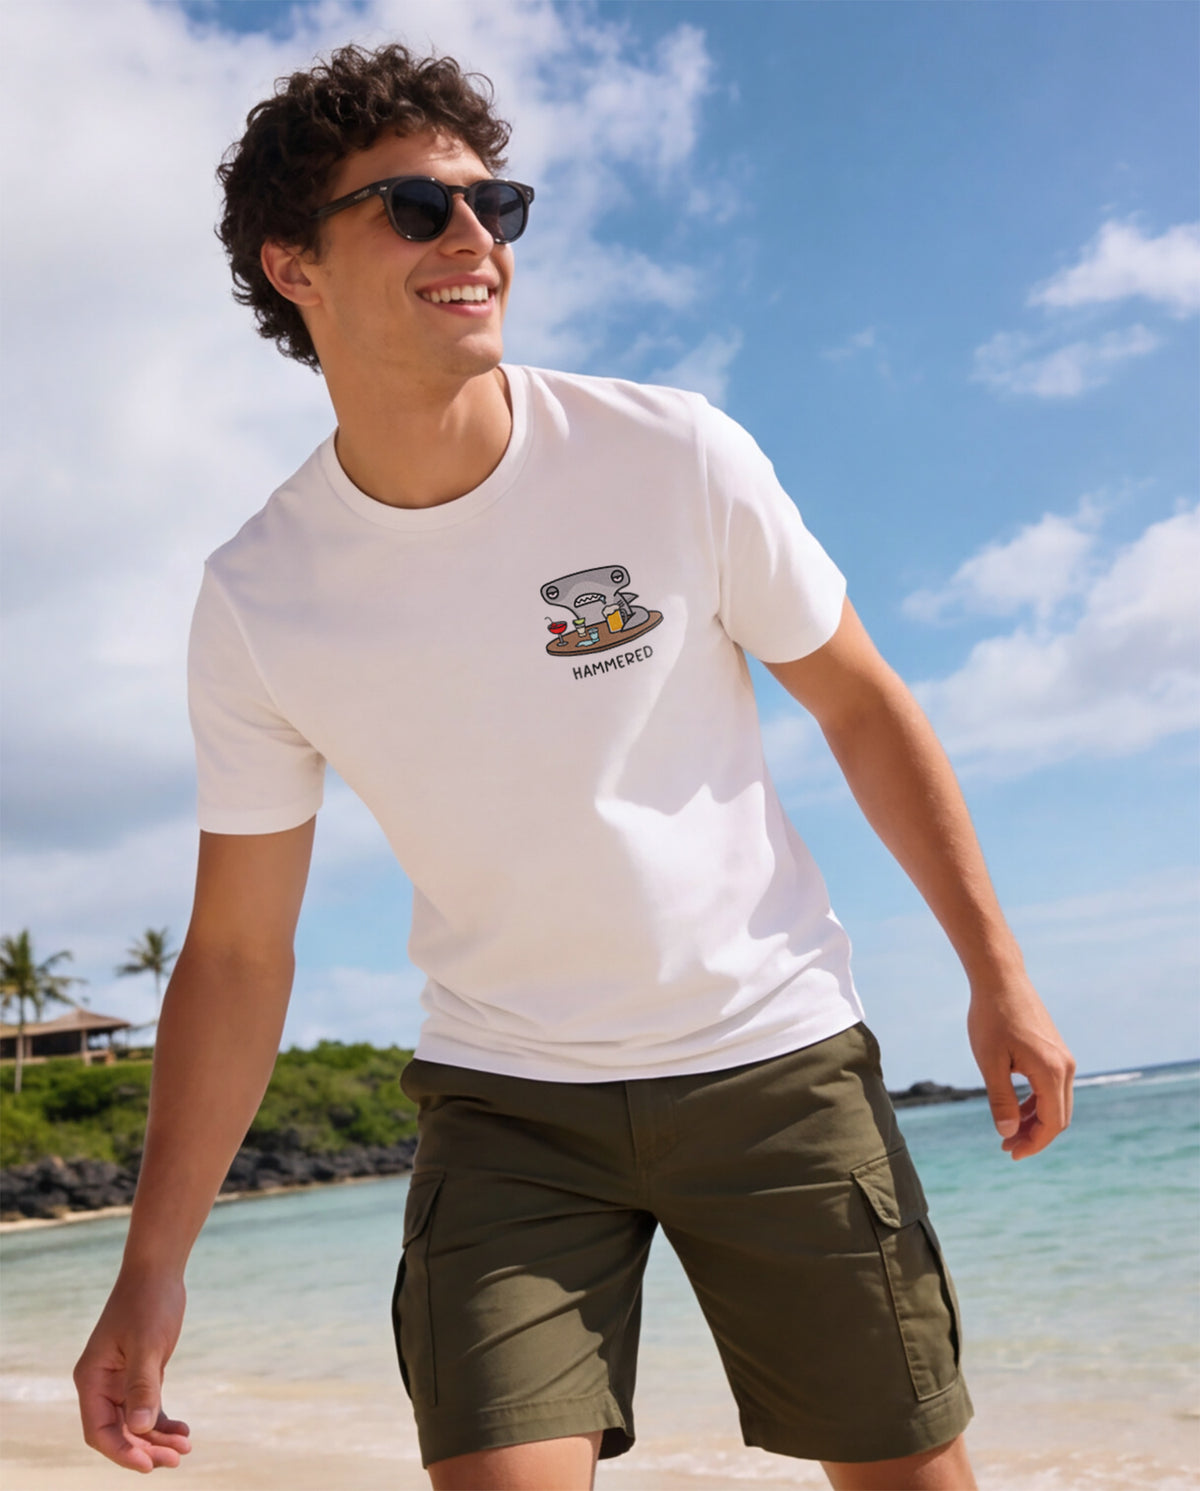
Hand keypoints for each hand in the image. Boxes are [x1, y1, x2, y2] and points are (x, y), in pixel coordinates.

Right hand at [74, 1270, 191, 1471]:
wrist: (158, 1271)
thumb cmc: (148, 1302)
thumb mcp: (147, 1344)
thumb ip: (142, 1387)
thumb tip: (141, 1429)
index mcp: (92, 1378)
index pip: (99, 1430)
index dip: (121, 1451)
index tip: (148, 1465)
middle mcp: (102, 1384)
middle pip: (119, 1431)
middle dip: (145, 1449)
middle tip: (176, 1458)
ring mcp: (120, 1380)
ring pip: (135, 1423)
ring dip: (157, 1439)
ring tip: (185, 1447)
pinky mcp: (140, 1374)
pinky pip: (148, 1408)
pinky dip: (163, 1422)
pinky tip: (183, 1430)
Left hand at [967, 972, 1074, 1159]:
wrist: (1001, 979)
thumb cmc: (991, 1018)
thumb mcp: (990, 1061)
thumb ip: (1001, 1099)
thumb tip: (1008, 1133)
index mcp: (1051, 1071)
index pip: (1052, 1123)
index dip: (1034, 1144)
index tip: (1010, 1154)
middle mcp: (1065, 1066)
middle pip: (1059, 1117)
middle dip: (1035, 1136)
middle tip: (1006, 1147)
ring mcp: (1063, 1058)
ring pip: (1056, 1103)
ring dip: (1036, 1120)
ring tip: (1008, 1132)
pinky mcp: (1056, 1051)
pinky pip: (1052, 1087)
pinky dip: (1037, 1102)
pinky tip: (1014, 1108)